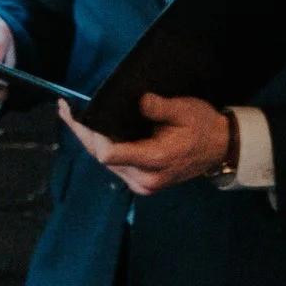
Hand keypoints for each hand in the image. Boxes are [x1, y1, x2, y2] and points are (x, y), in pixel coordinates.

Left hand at [60, 91, 232, 193]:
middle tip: (65, 108)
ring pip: (104, 161)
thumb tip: (140, 102)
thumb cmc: (203, 126)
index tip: (79, 112)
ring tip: (71, 115)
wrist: (220, 149)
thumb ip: (160, 108)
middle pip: (101, 156)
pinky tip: (90, 130)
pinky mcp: (140, 182)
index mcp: (154, 160)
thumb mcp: (185, 111)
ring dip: (88, 139)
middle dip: (82, 132)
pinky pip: (113, 164)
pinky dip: (100, 146)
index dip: (91, 133)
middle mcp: (143, 178)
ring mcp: (141, 183)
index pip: (109, 153)